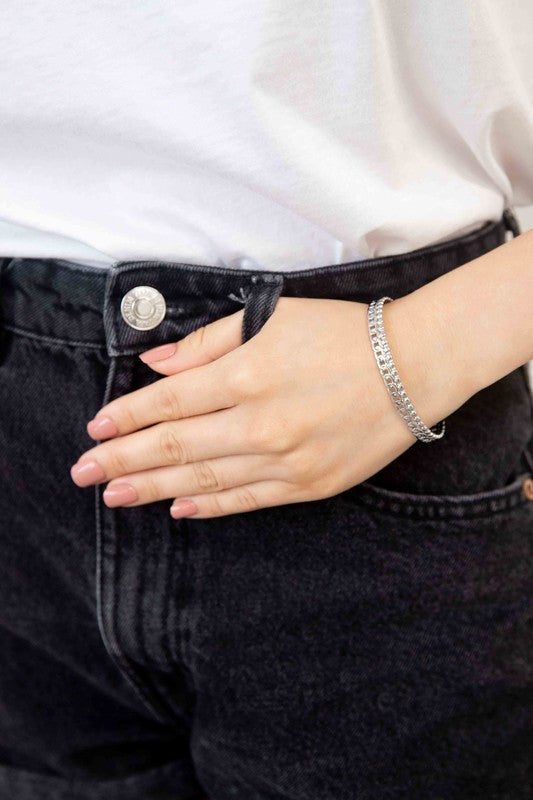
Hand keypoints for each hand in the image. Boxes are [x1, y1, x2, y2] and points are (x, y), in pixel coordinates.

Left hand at [69, 293, 460, 518]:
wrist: (414, 367)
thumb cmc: (343, 333)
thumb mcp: (274, 318)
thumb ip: (209, 343)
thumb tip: (159, 365)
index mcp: (248, 374)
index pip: (169, 402)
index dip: (126, 417)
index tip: (95, 430)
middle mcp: (261, 423)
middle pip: (175, 446)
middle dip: (122, 460)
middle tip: (84, 473)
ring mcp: (286, 460)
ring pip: (204, 479)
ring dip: (153, 487)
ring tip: (116, 495)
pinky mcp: (309, 484)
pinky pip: (247, 500)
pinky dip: (209, 506)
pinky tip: (178, 508)